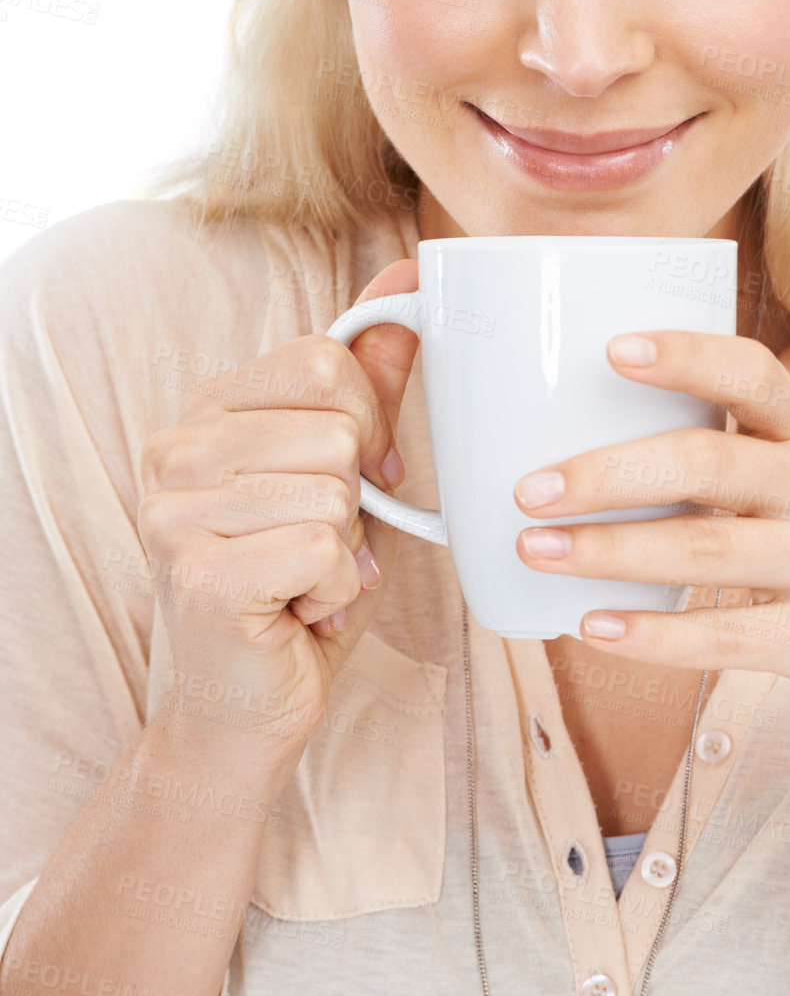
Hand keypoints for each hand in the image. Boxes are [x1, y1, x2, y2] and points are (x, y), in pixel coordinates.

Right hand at [137, 259, 420, 760]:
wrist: (242, 713)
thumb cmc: (297, 586)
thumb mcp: (345, 473)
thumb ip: (370, 381)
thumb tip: (407, 282)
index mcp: (207, 407)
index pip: (324, 359)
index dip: (368, 423)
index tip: (362, 479)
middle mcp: (174, 448)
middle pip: (336, 425)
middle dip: (359, 496)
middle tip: (321, 542)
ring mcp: (175, 511)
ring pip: (336, 489)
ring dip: (347, 549)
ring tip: (305, 579)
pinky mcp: (199, 574)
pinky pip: (326, 547)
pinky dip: (336, 590)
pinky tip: (298, 611)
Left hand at [512, 328, 789, 754]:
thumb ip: (725, 459)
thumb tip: (577, 445)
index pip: (752, 372)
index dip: (684, 355)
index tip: (611, 349)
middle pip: (708, 461)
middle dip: (609, 472)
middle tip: (530, 489)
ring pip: (707, 548)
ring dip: (609, 551)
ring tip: (536, 551)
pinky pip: (729, 634)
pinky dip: (654, 635)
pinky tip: (594, 629)